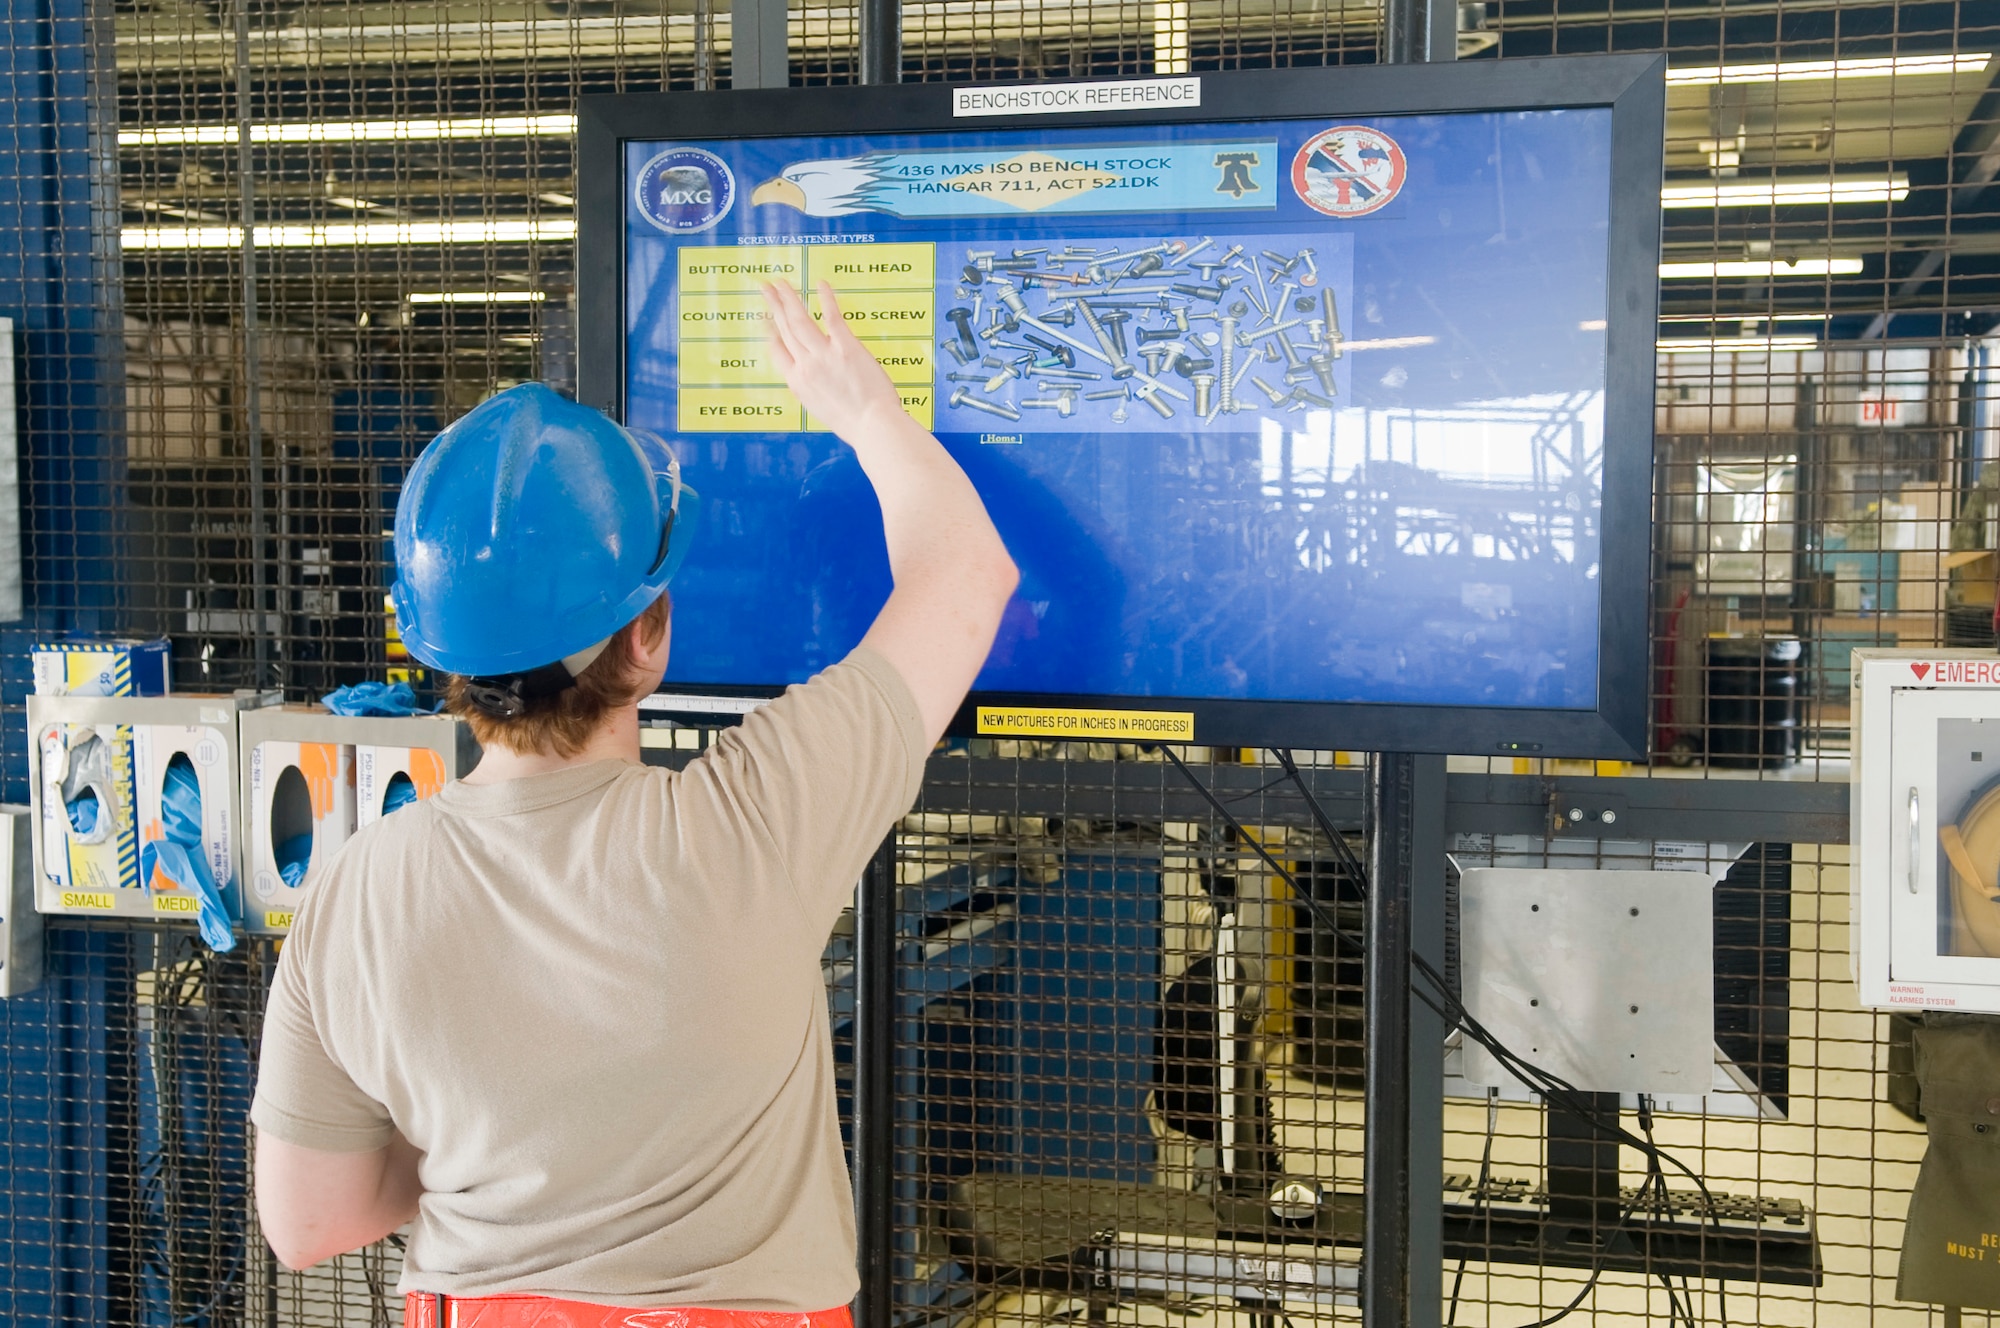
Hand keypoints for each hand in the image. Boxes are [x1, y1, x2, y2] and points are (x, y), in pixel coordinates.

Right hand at [760, 280, 905, 440]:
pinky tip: (821, 284)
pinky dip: (826, 299)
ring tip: (781, 282)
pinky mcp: (846, 348)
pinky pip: (832, 317)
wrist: (873, 428)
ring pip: (799, 320)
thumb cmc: (853, 423)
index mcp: (797, 383)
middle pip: (785, 330)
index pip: (778, 351)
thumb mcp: (822, 408)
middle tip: (766, 287)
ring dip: (788, 298)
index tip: (767, 317)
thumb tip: (813, 380)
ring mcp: (824, 356)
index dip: (771, 330)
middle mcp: (806, 367)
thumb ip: (813, 389)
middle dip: (774, 306)